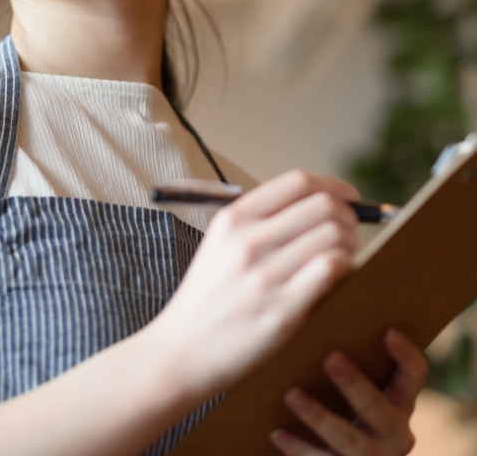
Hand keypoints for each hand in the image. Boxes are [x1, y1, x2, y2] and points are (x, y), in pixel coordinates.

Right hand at [150, 170, 360, 400]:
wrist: (181, 350)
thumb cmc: (206, 299)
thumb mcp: (219, 246)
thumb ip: (261, 224)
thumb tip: (321, 209)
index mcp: (233, 219)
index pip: (298, 182)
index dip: (333, 186)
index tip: (347, 197)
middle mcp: (248, 240)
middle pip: (323, 206)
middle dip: (348, 216)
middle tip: (349, 234)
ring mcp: (265, 275)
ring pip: (334, 236)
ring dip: (350, 244)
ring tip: (343, 258)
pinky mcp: (282, 309)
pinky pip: (332, 269)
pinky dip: (346, 268)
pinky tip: (336, 278)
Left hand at [271, 329, 427, 455]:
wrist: (340, 449)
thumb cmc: (340, 394)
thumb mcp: (355, 377)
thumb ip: (347, 350)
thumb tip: (319, 291)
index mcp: (400, 399)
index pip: (414, 375)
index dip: (405, 354)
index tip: (388, 330)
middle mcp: (393, 430)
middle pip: (378, 408)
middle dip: (354, 384)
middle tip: (330, 357)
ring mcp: (372, 455)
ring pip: (349, 438)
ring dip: (319, 416)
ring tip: (291, 394)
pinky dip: (298, 447)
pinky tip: (277, 432)